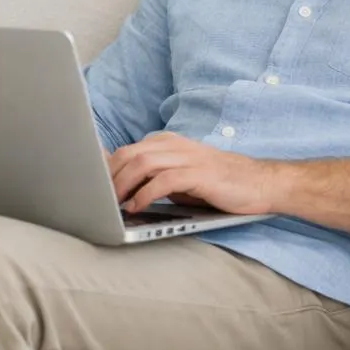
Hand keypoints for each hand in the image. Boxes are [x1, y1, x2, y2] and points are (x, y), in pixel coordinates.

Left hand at [108, 132, 283, 215]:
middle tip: (96, 199)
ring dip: (122, 185)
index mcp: (168, 143)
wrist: (260, 183)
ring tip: (111, 203)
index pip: (127, 150)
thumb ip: (152, 177)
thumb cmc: (217, 184)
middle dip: (108, 177)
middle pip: (129, 154)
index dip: (104, 168)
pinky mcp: (199, 173)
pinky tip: (136, 206)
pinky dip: (145, 193)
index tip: (88, 186)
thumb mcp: (179, 177)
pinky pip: (164, 180)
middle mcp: (175, 146)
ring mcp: (188, 157)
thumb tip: (118, 188)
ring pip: (142, 163)